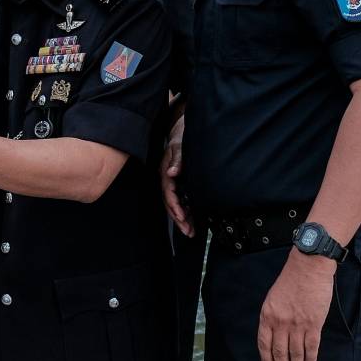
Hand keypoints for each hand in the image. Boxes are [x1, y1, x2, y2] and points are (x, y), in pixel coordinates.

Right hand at [161, 115, 192, 236]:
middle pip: (171, 202)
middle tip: (189, 231)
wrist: (183, 129)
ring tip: (191, 231)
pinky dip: (186, 210)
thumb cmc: (181, 137)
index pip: (168, 193)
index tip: (182, 217)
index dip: (175, 206)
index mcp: (166, 171)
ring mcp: (174, 181)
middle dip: (179, 218)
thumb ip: (176, 159)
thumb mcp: (179, 146)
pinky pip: (181, 199)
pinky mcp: (180, 182)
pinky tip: (193, 220)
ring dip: (183, 218)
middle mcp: (168, 178)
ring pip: (176, 203)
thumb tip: (171, 173)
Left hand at [257, 249, 335, 360]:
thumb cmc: (291, 280)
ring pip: (295, 352)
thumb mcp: (273, 298)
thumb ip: (272, 316)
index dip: (266, 360)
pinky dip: (310, 358)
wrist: (308, 268)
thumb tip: (275, 334)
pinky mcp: (313, 324)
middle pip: (279, 352)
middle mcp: (280, 322)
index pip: (264, 343)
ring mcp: (297, 324)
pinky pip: (311, 346)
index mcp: (267, 314)